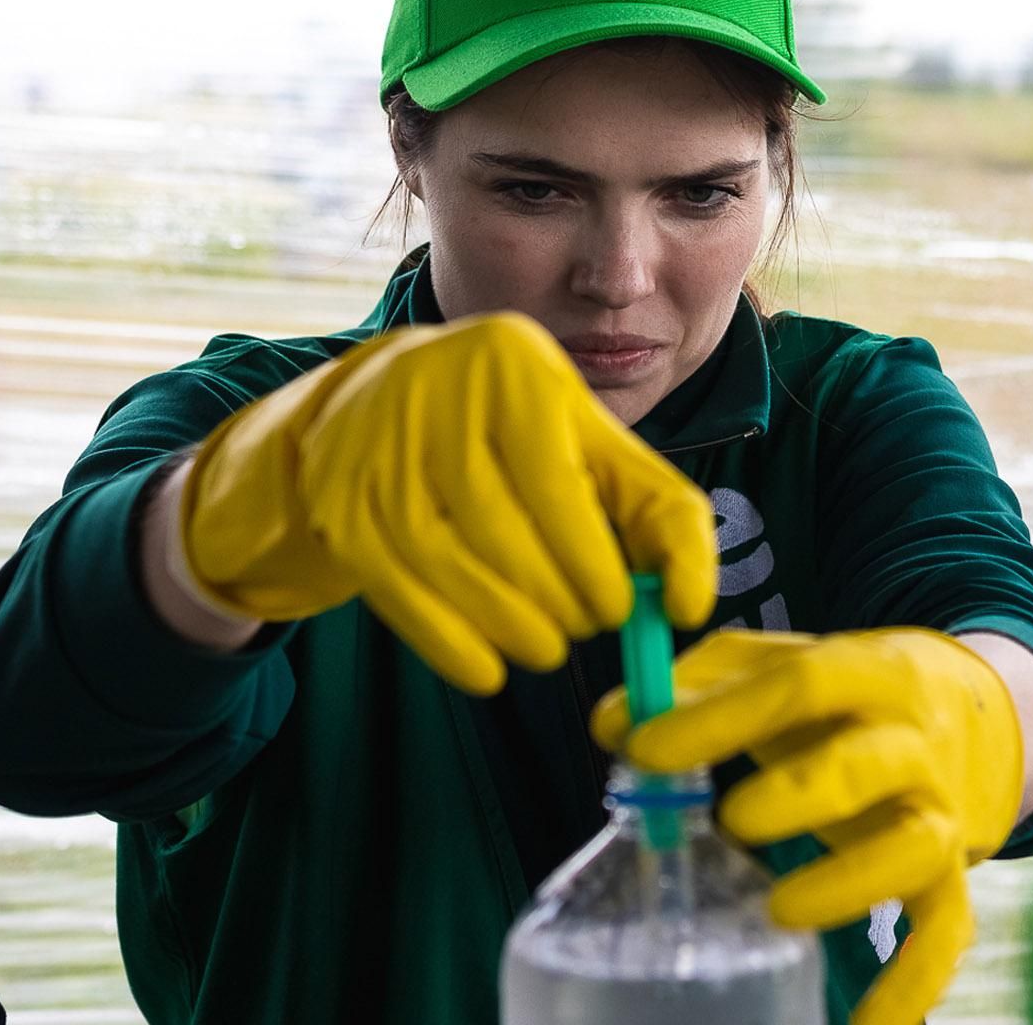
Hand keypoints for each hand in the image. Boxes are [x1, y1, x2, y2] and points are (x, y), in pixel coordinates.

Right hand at [182, 312, 716, 693]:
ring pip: (455, 570)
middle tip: (584, 625)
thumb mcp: (587, 440)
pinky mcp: (342, 508)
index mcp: (513, 364)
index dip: (597, 566)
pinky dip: (454, 647)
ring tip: (546, 646)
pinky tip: (490, 669)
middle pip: (507, 535)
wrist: (368, 409)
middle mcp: (435, 391)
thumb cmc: (507, 432)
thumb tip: (691, 604)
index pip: (561, 490)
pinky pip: (403, 597)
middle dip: (560, 600)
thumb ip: (656, 508)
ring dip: (515, 629)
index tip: (621, 610)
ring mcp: (376, 452)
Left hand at [592, 628, 1023, 1024]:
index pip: (798, 684)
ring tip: (778, 912)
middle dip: (797, 794)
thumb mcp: (782, 661)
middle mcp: (913, 741)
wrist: (979, 715)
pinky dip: (910, 988)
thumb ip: (696, 684)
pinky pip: (941, 936)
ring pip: (912, 851)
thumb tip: (613, 723)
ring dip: (849, 885)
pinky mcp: (950, 875)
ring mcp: (938, 812)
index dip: (721, 716)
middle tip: (731, 820)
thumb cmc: (845, 692)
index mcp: (867, 671)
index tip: (648, 748)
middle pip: (864, 765)